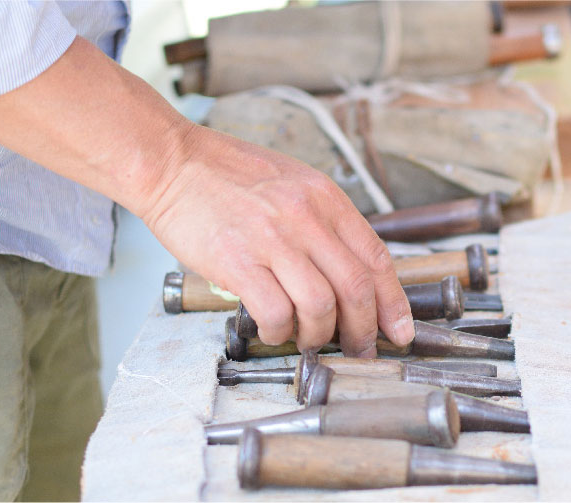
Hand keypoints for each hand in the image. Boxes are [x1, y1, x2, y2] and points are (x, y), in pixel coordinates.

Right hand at [0, 37, 412, 355]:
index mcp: (325, 197)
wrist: (171, 161)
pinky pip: (275, 312)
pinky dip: (280, 332)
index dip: (393, 303)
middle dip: (364, 330)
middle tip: (360, 348)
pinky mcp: (236, 260)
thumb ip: (324, 223)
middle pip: (356, 288)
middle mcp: (305, 216)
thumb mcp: (293, 184)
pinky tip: (273, 329)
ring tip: (308, 339)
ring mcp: (272, 238)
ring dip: (320, 335)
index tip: (399, 330)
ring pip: (320, 306)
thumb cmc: (228, 176)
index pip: (376, 258)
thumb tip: (351, 273)